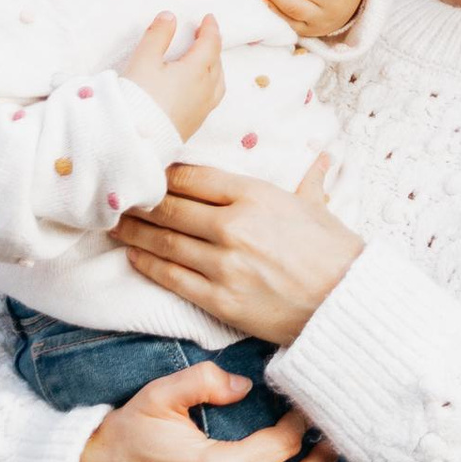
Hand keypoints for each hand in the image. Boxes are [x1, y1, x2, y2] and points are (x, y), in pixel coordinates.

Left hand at [113, 153, 363, 348]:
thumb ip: (308, 182)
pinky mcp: (219, 299)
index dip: (164, 175)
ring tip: (114, 225)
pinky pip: (172, 278)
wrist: (346, 302)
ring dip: (135, 232)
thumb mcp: (318, 207)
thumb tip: (322, 159)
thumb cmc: (336, 252)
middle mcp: (234, 225)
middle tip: (118, 198)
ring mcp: (223, 263)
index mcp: (256, 195)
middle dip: (140, 202)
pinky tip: (133, 256)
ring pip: (165, 242)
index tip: (146, 174)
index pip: (193, 177)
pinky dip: (148, 265)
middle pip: (171, 207)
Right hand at [121, 14, 224, 142]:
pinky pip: (211, 99)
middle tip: (205, 35)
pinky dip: (211, 85)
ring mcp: (202, 110)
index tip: (208, 18)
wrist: (133, 140)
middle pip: (217, 63)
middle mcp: (205, 91)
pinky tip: (200, 88)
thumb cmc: (137, 97)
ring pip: (218, 83)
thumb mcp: (144, 60)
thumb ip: (158, 36)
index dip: (211, 28)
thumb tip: (170, 16)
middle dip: (213, 46)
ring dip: (215, 67)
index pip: (211, 44)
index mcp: (196, 71)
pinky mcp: (194, 125)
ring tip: (206, 60)